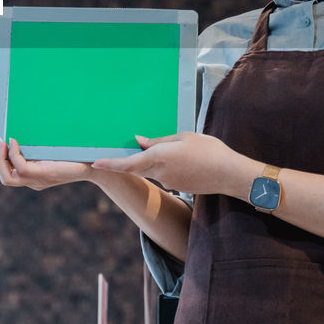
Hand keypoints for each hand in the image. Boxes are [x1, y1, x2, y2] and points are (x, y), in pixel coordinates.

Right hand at [0, 137, 94, 189]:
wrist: (96, 164)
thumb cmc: (76, 155)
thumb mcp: (51, 148)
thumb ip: (38, 144)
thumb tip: (24, 126)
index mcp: (31, 175)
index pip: (3, 172)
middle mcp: (31, 181)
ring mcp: (36, 181)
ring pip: (5, 177)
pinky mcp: (43, 176)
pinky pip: (20, 168)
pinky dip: (13, 155)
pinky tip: (13, 142)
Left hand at [92, 132, 248, 195]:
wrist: (229, 174)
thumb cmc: (209, 150)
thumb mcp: (183, 137)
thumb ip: (159, 141)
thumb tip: (139, 141)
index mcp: (159, 157)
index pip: (128, 163)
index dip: (110, 164)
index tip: (94, 163)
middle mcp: (160, 172)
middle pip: (137, 166)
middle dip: (127, 160)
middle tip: (119, 150)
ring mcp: (169, 182)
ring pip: (153, 169)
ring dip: (155, 160)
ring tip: (177, 149)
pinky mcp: (178, 186)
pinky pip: (166, 174)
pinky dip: (168, 166)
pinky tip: (186, 158)